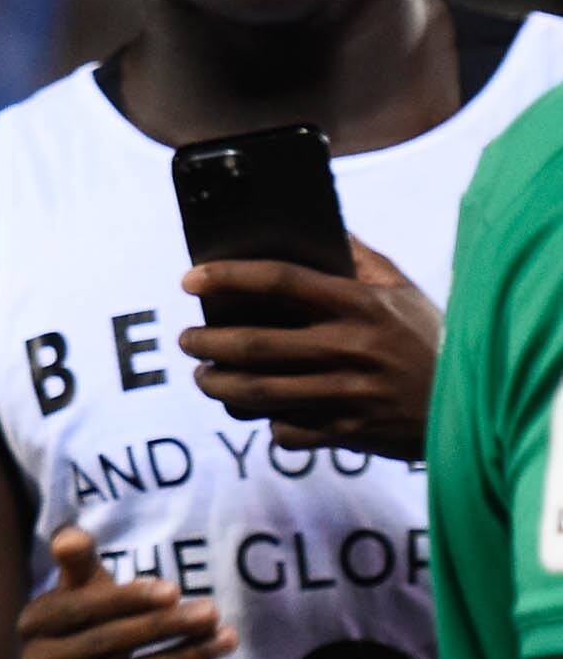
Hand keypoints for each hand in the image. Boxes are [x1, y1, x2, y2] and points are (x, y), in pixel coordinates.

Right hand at [11, 528, 233, 658]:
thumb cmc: (76, 640)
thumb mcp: (72, 601)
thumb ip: (77, 567)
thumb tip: (71, 536)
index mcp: (33, 624)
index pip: (81, 609)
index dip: (127, 600)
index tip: (175, 590)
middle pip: (106, 645)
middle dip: (163, 628)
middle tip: (212, 612)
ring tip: (227, 639)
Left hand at [179, 238, 441, 459]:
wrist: (471, 405)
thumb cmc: (428, 341)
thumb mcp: (404, 293)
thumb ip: (362, 260)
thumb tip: (325, 226)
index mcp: (361, 305)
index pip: (281, 281)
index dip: (229, 278)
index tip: (190, 279)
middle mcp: (351, 348)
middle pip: (256, 345)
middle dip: (207, 342)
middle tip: (188, 339)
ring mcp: (348, 393)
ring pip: (259, 392)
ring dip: (218, 386)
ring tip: (204, 377)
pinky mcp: (348, 431)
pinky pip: (286, 430)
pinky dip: (266, 422)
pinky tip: (259, 411)